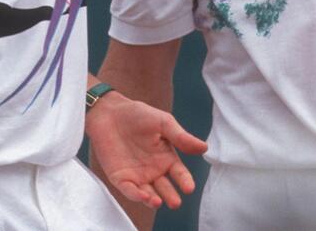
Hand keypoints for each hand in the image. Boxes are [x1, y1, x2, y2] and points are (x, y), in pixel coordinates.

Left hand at [86, 92, 206, 209]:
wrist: (110, 111)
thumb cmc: (139, 114)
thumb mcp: (163, 123)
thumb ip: (181, 137)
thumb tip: (204, 147)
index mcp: (167, 157)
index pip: (179, 174)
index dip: (185, 181)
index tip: (189, 187)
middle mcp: (154, 170)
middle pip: (165, 188)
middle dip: (171, 196)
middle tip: (175, 203)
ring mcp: (137, 175)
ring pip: (148, 193)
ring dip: (153, 200)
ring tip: (159, 202)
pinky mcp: (120, 178)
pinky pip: (129, 190)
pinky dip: (136, 195)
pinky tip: (143, 196)